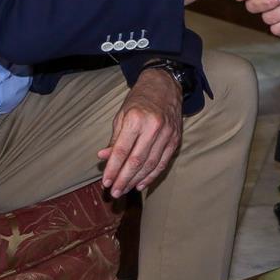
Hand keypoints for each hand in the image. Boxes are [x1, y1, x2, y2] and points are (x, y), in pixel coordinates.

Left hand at [98, 67, 183, 196]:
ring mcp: (167, 134)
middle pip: (136, 161)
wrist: (165, 86)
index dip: (113, 169)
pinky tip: (141, 184)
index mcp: (136, 119)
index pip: (122, 150)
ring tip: (125, 190)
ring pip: (150, 165)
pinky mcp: (175, 140)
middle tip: (114, 192)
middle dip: (123, 179)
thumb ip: (115, 139)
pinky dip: (152, 176)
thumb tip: (104, 158)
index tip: (105, 182)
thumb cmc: (139, 100)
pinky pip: (163, 163)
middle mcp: (153, 127)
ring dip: (136, 180)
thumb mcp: (122, 115)